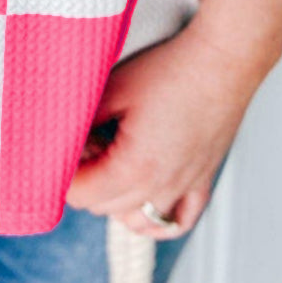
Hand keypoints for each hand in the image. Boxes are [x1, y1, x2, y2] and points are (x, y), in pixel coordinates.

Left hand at [64, 20, 269, 236]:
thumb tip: (62, 137)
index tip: (59, 149)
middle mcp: (160, 187)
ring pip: (136, 219)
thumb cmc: (172, 70)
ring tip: (110, 163)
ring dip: (115, 200)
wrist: (222, 61)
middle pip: (104, 207)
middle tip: (84, 143)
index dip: (63, 173)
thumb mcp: (114, 89)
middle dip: (86, 182)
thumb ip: (83, 120)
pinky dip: (156, 220)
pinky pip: (177, 221)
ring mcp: (184, 187)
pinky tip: (144, 200)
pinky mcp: (202, 180)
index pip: (81, 195)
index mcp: (134, 167)